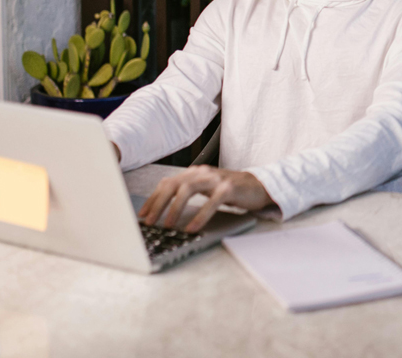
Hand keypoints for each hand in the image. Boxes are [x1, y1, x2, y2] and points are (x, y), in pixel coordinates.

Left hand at [138, 166, 273, 233]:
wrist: (260, 186)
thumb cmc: (231, 191)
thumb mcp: (206, 190)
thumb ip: (189, 193)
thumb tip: (163, 209)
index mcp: (194, 173)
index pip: (167, 183)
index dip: (153, 199)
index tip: (142, 215)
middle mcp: (202, 172)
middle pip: (173, 184)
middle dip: (158, 203)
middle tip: (149, 221)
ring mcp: (216, 179)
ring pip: (188, 189)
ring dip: (174, 208)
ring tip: (167, 225)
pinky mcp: (229, 188)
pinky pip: (211, 201)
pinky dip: (200, 215)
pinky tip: (192, 228)